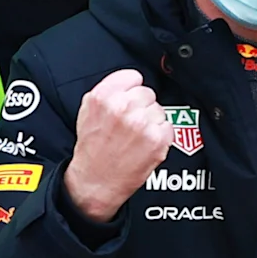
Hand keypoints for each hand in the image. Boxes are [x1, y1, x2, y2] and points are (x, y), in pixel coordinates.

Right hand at [64, 68, 171, 220]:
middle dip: (141, 107)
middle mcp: (123, 107)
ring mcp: (142, 123)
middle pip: (148, 93)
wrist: (95, 181)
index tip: (128, 100)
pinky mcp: (157, 139)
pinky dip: (160, 136)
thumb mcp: (88, 110)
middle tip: (129, 124)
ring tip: (135, 137)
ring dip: (151, 122)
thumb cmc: (92, 148)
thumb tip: (129, 82)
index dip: (131, 90)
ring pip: (159, 110)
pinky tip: (144, 145)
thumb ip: (108, 91)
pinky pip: (168, 127)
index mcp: (104, 96)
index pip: (134, 77)